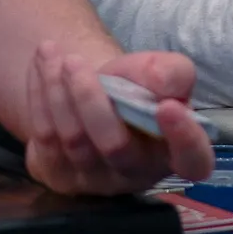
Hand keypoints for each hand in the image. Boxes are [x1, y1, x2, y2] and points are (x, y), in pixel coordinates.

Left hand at [23, 42, 215, 194]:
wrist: (97, 94)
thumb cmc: (139, 88)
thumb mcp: (163, 71)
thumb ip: (172, 73)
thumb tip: (160, 83)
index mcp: (173, 152)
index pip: (193, 162)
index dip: (185, 140)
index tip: (168, 107)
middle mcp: (136, 175)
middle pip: (115, 146)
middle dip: (91, 100)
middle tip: (74, 62)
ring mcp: (94, 181)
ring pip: (73, 140)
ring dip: (58, 91)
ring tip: (50, 52)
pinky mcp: (58, 176)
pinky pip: (45, 137)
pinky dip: (39, 96)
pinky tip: (40, 66)